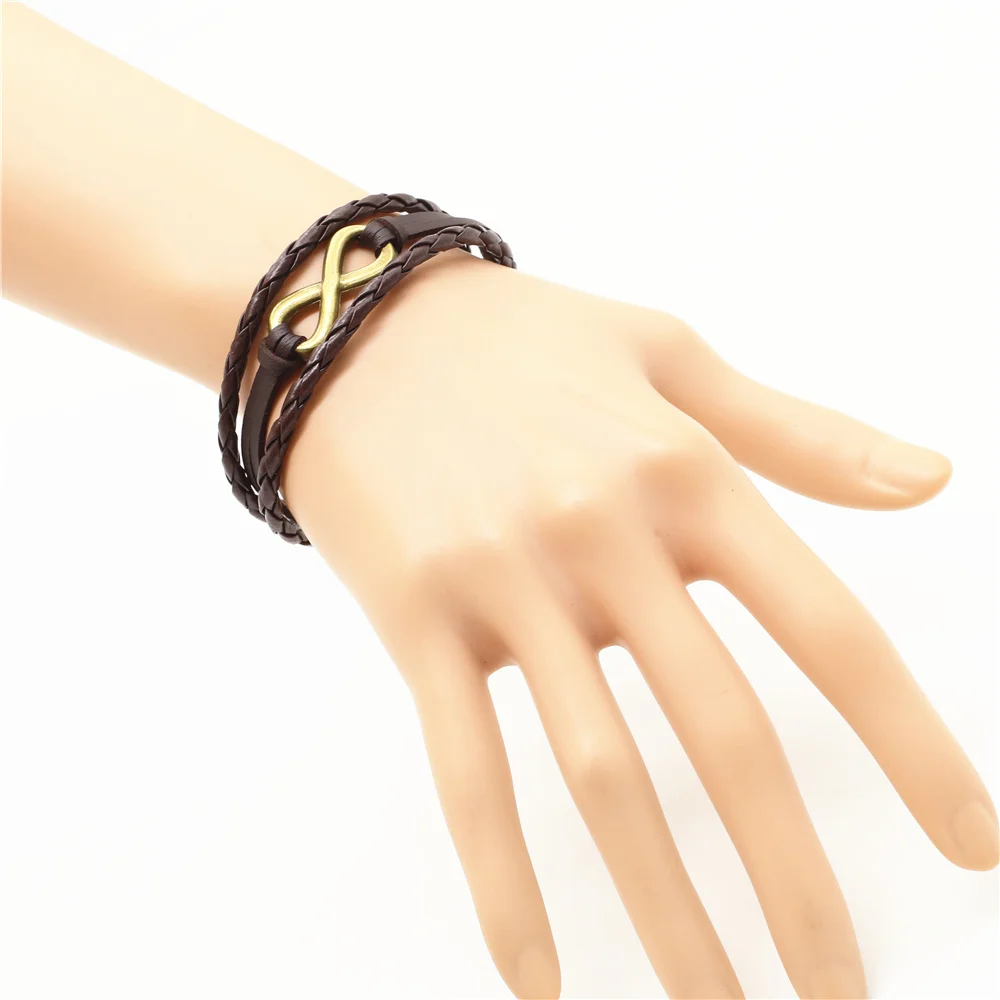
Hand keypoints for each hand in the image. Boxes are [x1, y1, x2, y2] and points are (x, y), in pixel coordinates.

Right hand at [280, 250, 995, 999]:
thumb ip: (797, 431)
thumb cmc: (523, 340)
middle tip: (841, 989)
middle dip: (792, 876)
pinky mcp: (417, 619)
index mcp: (683, 474)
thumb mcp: (669, 355)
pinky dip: (502, 880)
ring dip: (665, 911)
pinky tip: (538, 979)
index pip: (827, 628)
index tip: (970, 845)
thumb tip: (930, 479)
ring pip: (598, 775)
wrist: (359, 327)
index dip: (911, 743)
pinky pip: (466, 768)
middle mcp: (601, 538)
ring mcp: (504, 583)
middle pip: (721, 731)